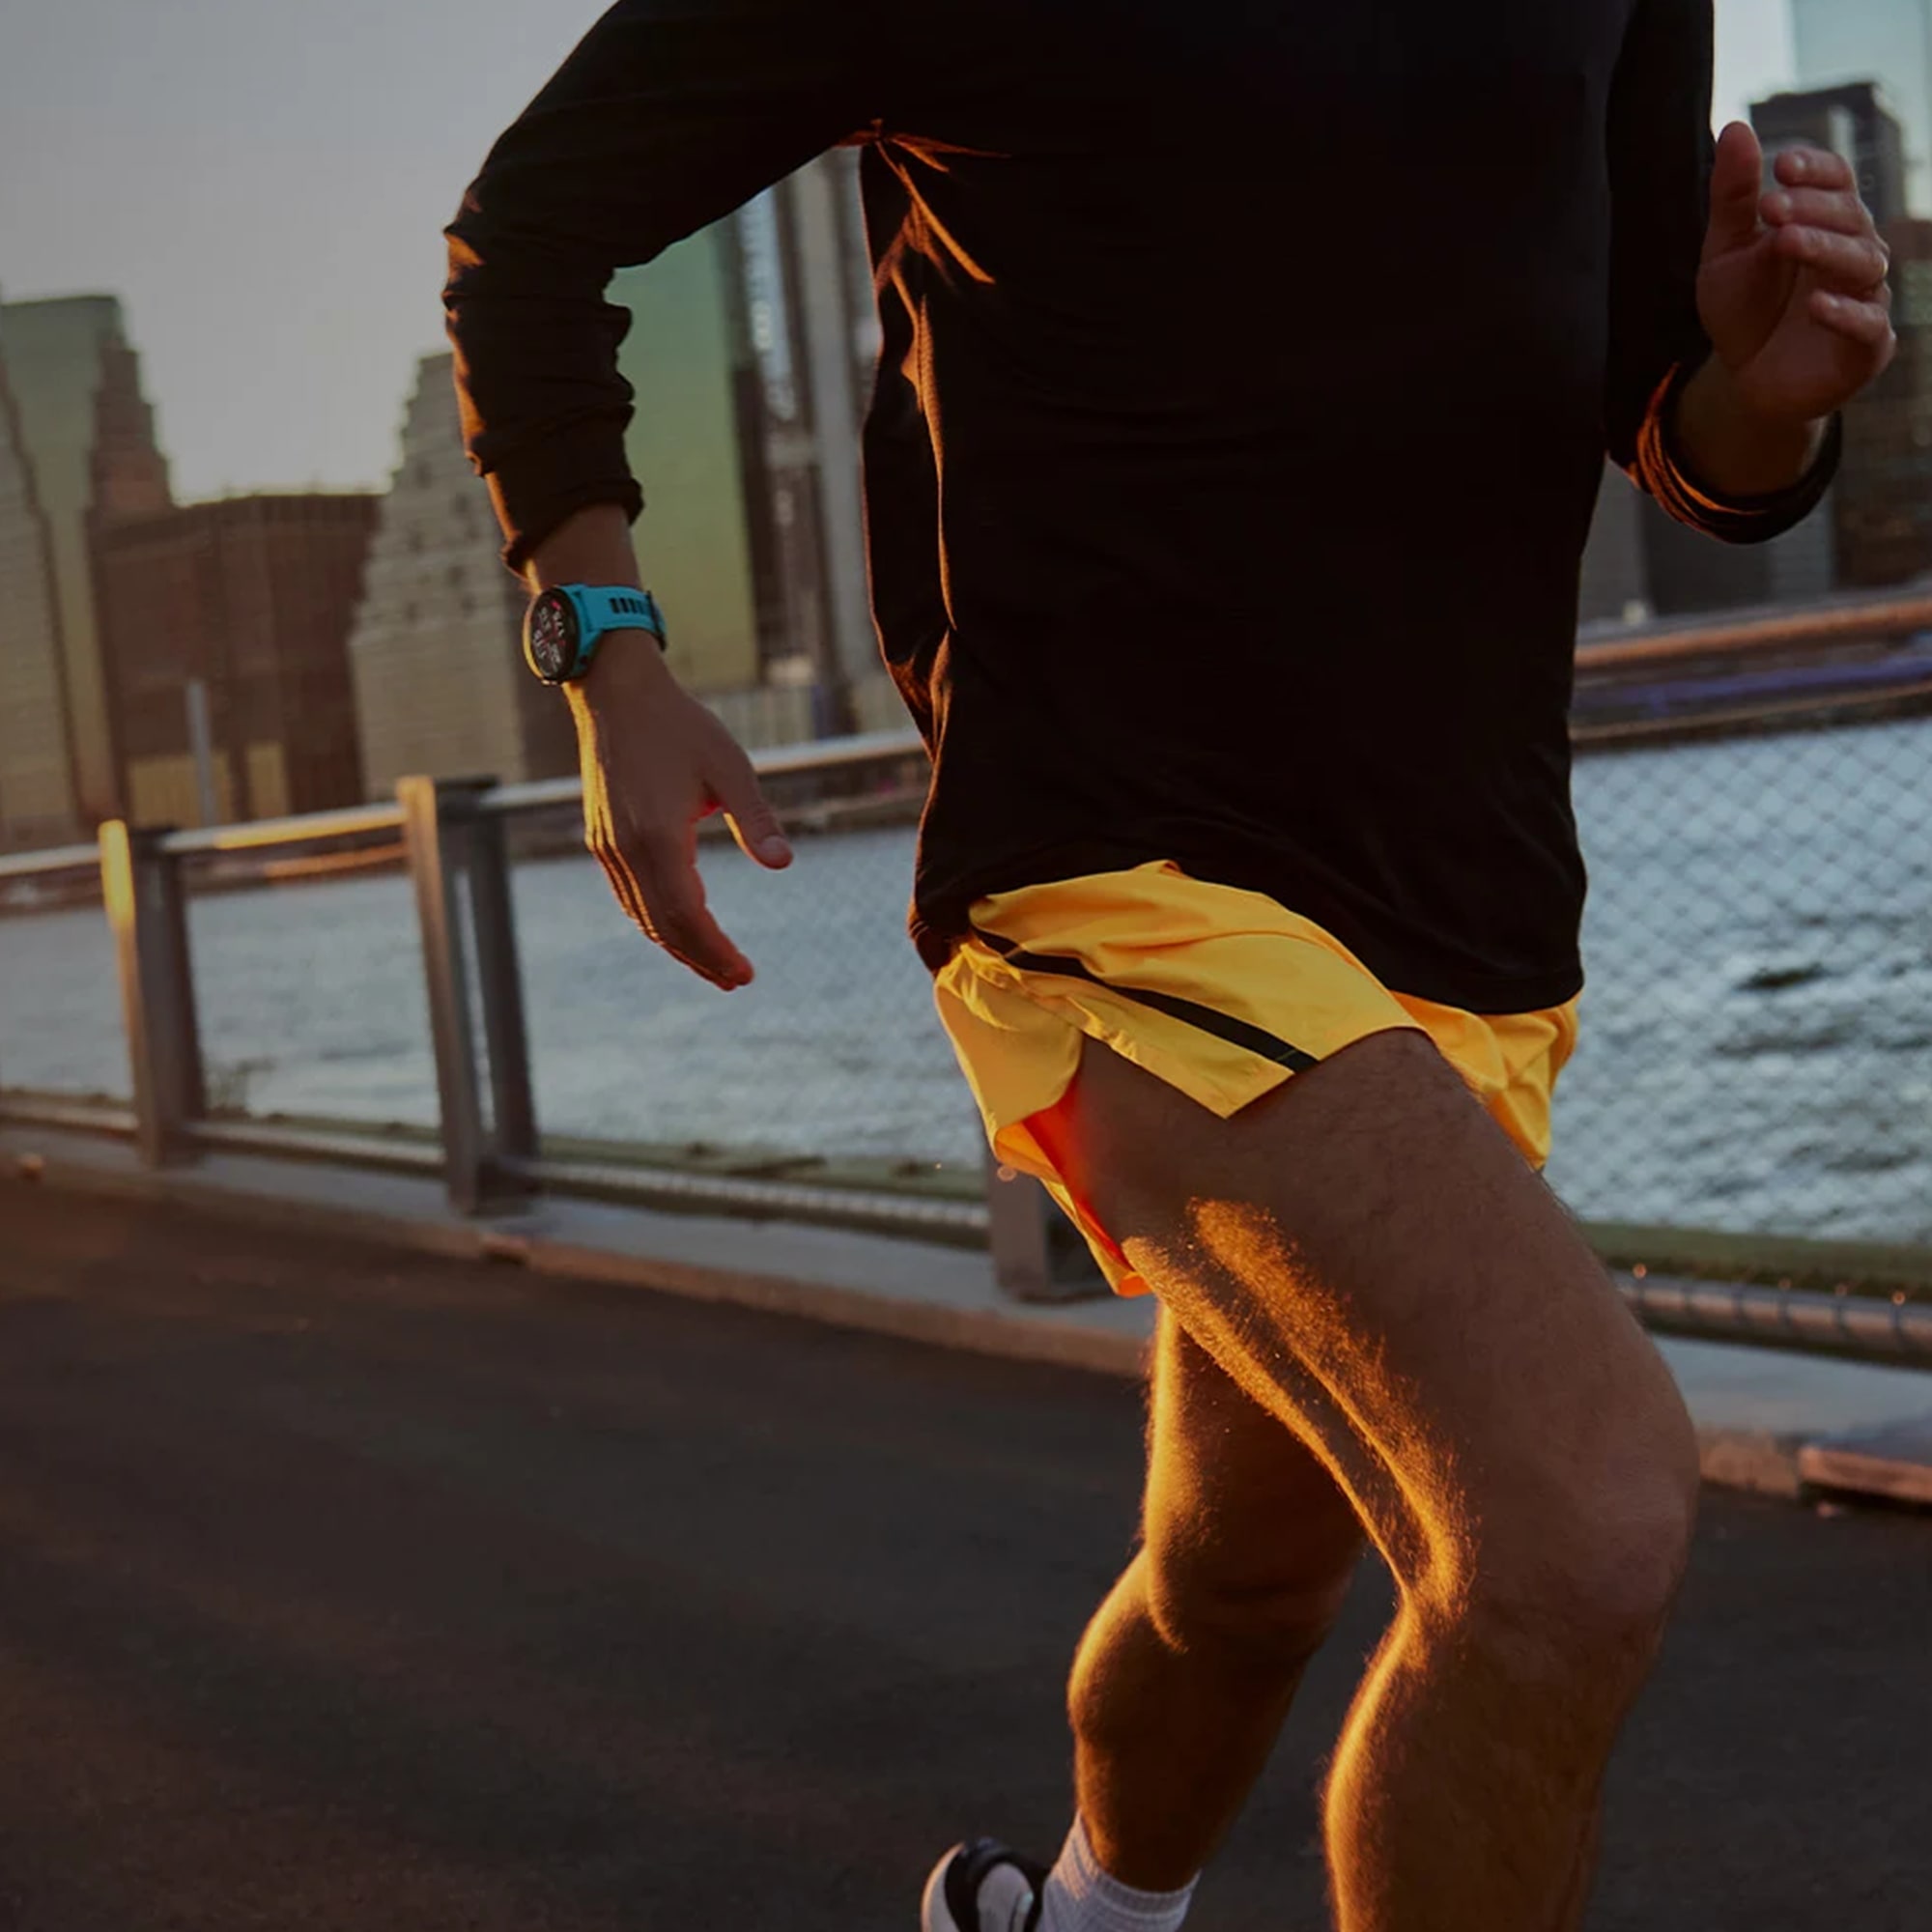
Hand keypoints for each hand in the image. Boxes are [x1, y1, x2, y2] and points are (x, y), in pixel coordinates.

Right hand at [568, 641, 791, 989]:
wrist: (615, 692)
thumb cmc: (680, 725)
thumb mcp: (730, 766)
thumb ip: (756, 819)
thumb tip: (783, 864)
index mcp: (658, 837)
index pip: (689, 915)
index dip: (717, 950)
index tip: (746, 973)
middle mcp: (626, 850)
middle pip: (664, 926)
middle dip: (701, 958)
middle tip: (737, 980)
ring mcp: (607, 847)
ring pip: (642, 915)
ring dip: (678, 945)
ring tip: (714, 965)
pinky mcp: (601, 838)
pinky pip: (627, 895)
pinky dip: (654, 920)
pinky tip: (677, 927)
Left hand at [1697, 122, 1895, 424]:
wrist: (1744, 381)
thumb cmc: (1743, 309)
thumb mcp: (1725, 253)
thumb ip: (1732, 198)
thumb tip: (1734, 127)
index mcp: (1827, 222)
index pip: (1837, 181)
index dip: (1815, 170)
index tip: (1780, 165)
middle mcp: (1855, 252)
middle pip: (1851, 217)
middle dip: (1814, 208)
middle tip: (1772, 206)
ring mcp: (1866, 298)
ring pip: (1863, 263)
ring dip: (1826, 248)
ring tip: (1786, 241)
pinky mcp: (1867, 347)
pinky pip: (1869, 325)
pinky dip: (1846, 314)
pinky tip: (1815, 304)